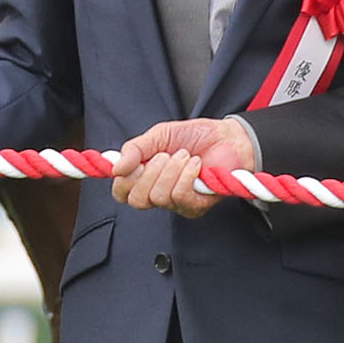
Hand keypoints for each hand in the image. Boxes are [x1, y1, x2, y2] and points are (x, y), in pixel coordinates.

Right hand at [114, 117, 255, 216]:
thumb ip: (135, 149)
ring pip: (158, 197)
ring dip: (171, 170)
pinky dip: (186, 175)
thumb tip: (116, 168)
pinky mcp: (194, 207)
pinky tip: (195, 164)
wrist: (227, 138)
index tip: (137, 160)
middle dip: (149, 172)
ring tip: (184, 155)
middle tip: (165, 155)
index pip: (121, 192)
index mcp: (143, 177)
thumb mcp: (159, 135)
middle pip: (136, 200)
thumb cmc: (194, 137)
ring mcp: (175, 204)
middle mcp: (156, 194)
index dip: (125, 178)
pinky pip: (179, 197)